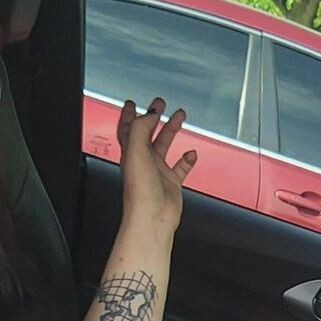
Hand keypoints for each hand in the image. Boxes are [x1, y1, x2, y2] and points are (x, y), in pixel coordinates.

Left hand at [116, 97, 196, 240]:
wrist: (152, 217)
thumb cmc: (141, 191)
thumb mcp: (136, 151)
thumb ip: (142, 128)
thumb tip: (149, 114)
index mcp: (131, 153)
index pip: (128, 128)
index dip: (130, 115)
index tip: (133, 102)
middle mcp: (143, 161)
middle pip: (148, 133)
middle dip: (153, 116)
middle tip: (160, 104)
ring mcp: (157, 172)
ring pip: (164, 145)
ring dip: (171, 130)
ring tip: (180, 116)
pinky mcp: (171, 183)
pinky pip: (180, 167)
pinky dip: (187, 159)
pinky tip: (191, 153)